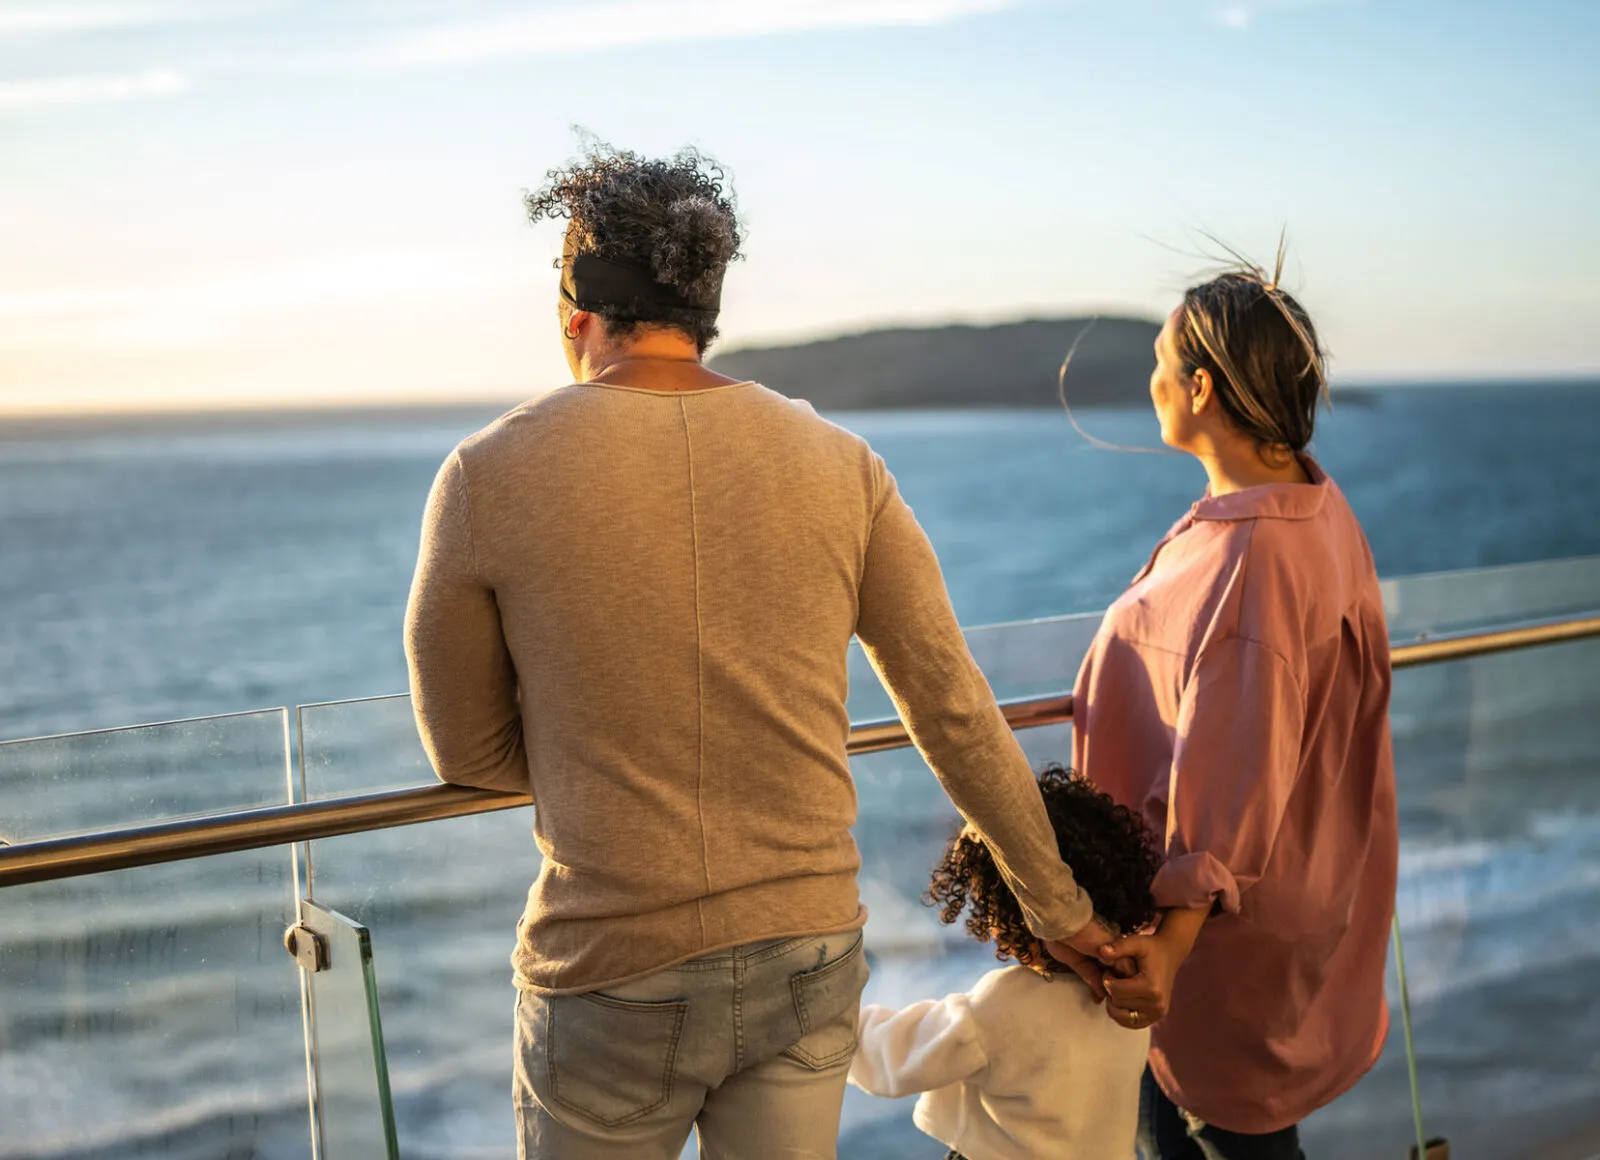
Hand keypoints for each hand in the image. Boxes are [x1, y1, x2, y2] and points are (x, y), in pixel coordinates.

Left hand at [1042, 915, 1133, 1002]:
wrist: (1062, 928)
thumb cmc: (1087, 932)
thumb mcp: (1107, 946)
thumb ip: (1118, 960)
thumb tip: (1128, 973)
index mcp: (1114, 946)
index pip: (1125, 964)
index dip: (1127, 976)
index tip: (1131, 987)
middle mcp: (1105, 953)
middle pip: (1115, 973)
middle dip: (1117, 985)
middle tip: (1118, 996)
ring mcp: (1092, 959)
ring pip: (1103, 978)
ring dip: (1106, 990)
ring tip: (1110, 1001)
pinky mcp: (1081, 965)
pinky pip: (1091, 979)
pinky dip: (1095, 989)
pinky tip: (1099, 998)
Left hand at [1098, 905, 1208, 1029]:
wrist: (1170, 954)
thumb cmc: (1151, 948)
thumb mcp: (1136, 942)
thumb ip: (1118, 947)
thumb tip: (1101, 951)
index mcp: (1152, 989)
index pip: (1116, 992)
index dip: (1107, 979)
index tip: (1110, 970)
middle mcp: (1157, 1005)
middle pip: (1117, 1004)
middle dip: (1111, 990)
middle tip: (1115, 977)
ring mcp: (1157, 1014)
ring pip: (1120, 1016)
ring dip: (1115, 1003)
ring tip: (1120, 987)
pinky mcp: (1155, 1018)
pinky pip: (1129, 1023)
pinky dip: (1122, 1013)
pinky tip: (1123, 998)